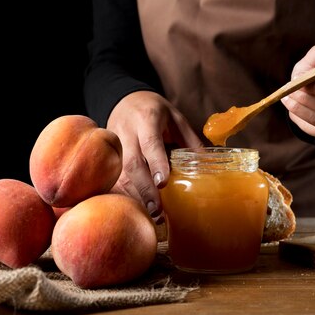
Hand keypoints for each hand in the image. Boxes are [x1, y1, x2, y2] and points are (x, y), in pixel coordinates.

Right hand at [106, 91, 202, 221]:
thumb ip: (190, 141)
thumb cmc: (155, 111)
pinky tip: (137, 207)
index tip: (163, 183)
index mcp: (147, 119)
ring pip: (120, 174)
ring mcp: (114, 144)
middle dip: (145, 189)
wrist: (125, 99)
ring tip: (151, 214)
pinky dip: (124, 194)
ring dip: (135, 196)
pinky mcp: (107, 156)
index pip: (150, 143)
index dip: (156, 163)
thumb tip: (208, 166)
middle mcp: (127, 132)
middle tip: (158, 210)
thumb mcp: (177, 118)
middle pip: (132, 163)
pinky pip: (112, 178)